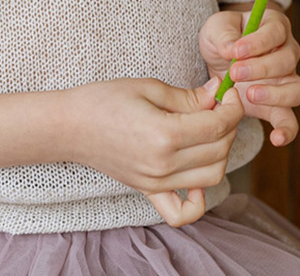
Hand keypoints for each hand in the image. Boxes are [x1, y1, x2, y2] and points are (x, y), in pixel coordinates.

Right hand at [66, 77, 243, 225]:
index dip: (231, 107)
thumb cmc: (103, 100)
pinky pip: (182, 212)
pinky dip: (199, 201)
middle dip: (228, 125)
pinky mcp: (148, 191)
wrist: (69, 125)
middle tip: (218, 105)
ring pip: (211, 176)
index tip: (229, 93)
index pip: (217, 126)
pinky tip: (197, 175)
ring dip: (220, 152)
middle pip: (219, 150)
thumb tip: (217, 92)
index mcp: (164, 134)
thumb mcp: (147, 87)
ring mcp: (156, 182)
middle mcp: (163, 164)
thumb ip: (186, 96)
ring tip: (209, 129)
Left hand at [198, 6, 299, 146]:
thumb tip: (232, 49)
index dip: (258, 42)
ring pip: (297, 89)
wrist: (218, 59)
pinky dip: (287, 131)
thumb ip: (223, 35)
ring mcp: (286, 80)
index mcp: (274, 26)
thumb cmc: (221, 37)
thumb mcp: (215, 27)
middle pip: (287, 60)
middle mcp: (287, 52)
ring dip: (275, 94)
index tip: (236, 51)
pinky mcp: (277, 105)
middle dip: (260, 68)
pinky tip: (276, 138)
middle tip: (234, 72)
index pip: (275, 32)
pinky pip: (290, 120)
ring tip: (249, 95)